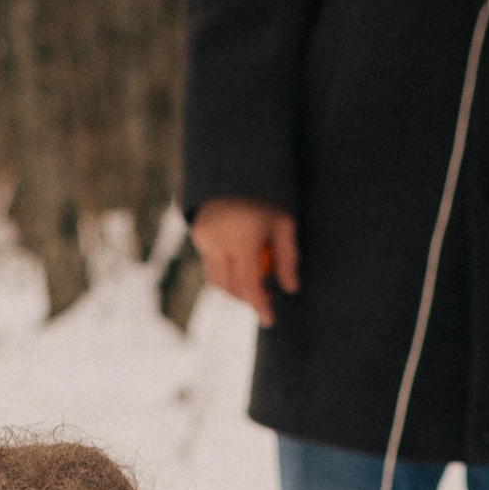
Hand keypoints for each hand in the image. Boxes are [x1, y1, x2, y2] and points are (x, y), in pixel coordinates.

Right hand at [191, 199, 300, 324]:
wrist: (235, 169)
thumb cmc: (268, 198)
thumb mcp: (285, 223)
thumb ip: (288, 257)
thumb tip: (290, 288)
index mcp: (243, 238)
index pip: (249, 283)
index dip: (259, 305)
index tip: (269, 320)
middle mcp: (219, 241)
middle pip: (230, 288)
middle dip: (247, 299)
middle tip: (266, 299)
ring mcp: (204, 239)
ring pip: (216, 281)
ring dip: (234, 289)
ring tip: (254, 283)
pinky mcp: (198, 236)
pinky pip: (211, 265)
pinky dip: (226, 272)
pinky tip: (240, 262)